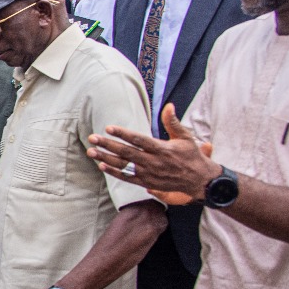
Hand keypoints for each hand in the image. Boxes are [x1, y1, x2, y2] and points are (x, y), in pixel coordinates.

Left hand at [87, 103, 217, 204]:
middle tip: (92, 138)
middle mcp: (153, 162)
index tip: (108, 128)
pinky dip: (114, 172)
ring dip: (105, 158)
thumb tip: (168, 105)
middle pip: (126, 153)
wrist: (198, 180)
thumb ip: (173, 122)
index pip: (139, 140)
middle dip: (108, 145)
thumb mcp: (185, 137)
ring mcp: (148, 173)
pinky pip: (127, 177)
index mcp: (162, 149)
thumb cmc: (191, 155)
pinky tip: (101, 165)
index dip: (123, 134)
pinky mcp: (146, 182)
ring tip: (91, 152)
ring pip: (123, 165)